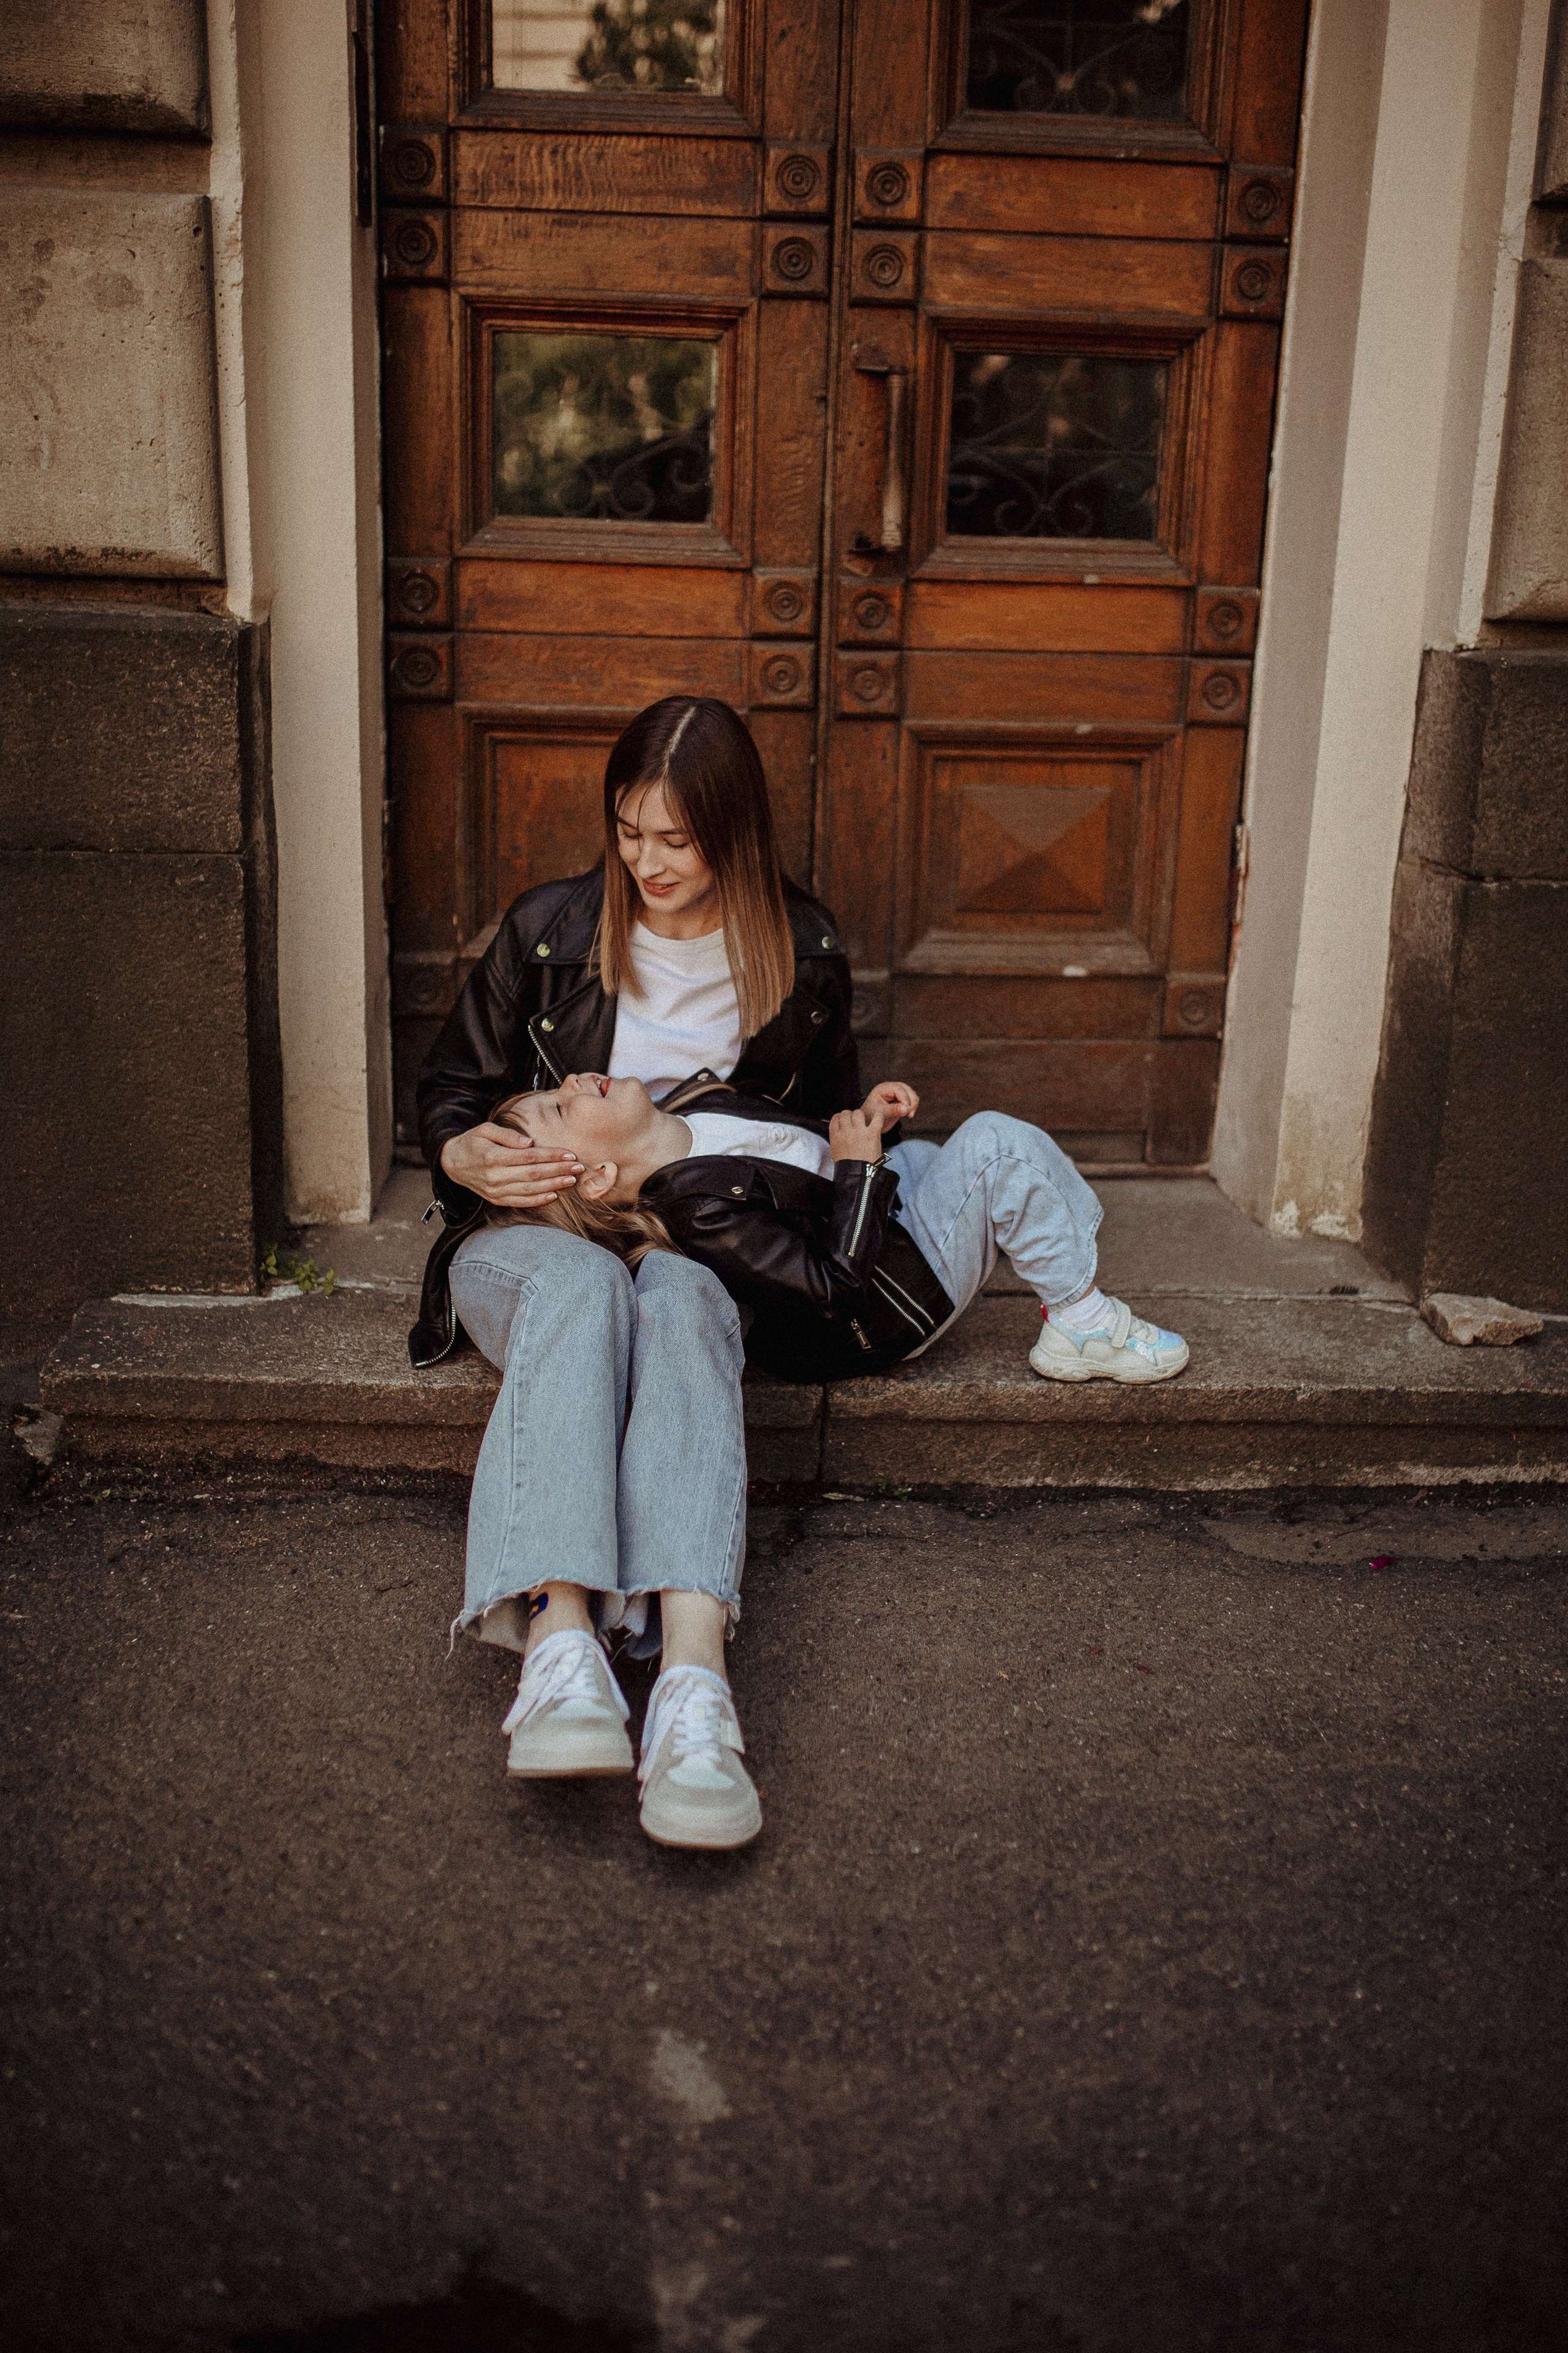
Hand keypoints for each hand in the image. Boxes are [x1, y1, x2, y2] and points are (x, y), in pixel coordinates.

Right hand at [438, 1121, 582, 1208]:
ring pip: (529, 1190)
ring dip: (553, 1186)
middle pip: (533, 1174)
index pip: (529, 1157)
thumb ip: (507, 1135)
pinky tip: (554, 1195)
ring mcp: (495, 1191)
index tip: (569, 1154)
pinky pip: (520, 1202)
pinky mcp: (496, 1200)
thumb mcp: (485, 1129)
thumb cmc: (473, 1142)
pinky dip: (538, 1200)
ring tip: (571, 1180)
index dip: (551, 1156)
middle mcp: (495, 1176)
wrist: (453, 1163)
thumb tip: (529, 1142)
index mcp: (492, 1157)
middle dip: (558, 1171)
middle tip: (578, 1167)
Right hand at [828, 1106, 886, 1164]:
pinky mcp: (872, 1134)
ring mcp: (859, 1131)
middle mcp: (846, 1131)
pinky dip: (878, 1116)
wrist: (857, 1175)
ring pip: (858, 1113)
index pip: (835, 1118)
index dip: (840, 1116)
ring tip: (864, 1119)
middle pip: (846, 1113)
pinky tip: (878, 1117)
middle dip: (850, 1115)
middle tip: (854, 1119)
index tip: (843, 1118)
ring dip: (861, 1115)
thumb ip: (838, 1139)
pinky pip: (876, 1119)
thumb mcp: (836, 1151)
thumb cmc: (847, 1166)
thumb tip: (841, 1133)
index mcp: (836, 1136)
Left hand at [861, 1080, 918, 1124]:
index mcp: (882, 1089)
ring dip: (913, 1104)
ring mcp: (896, 1092)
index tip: (907, 1111)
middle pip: (906, 1089)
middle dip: (911, 1101)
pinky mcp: (901, 1099)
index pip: (898, 1089)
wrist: (870, 1122)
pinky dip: (913, 1106)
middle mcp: (890, 1088)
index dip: (905, 1098)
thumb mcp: (880, 1114)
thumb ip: (892, 1110)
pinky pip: (912, 1099)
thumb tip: (906, 1109)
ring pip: (911, 1094)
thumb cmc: (871, 1117)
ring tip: (909, 1116)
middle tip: (910, 1115)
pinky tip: (909, 1115)